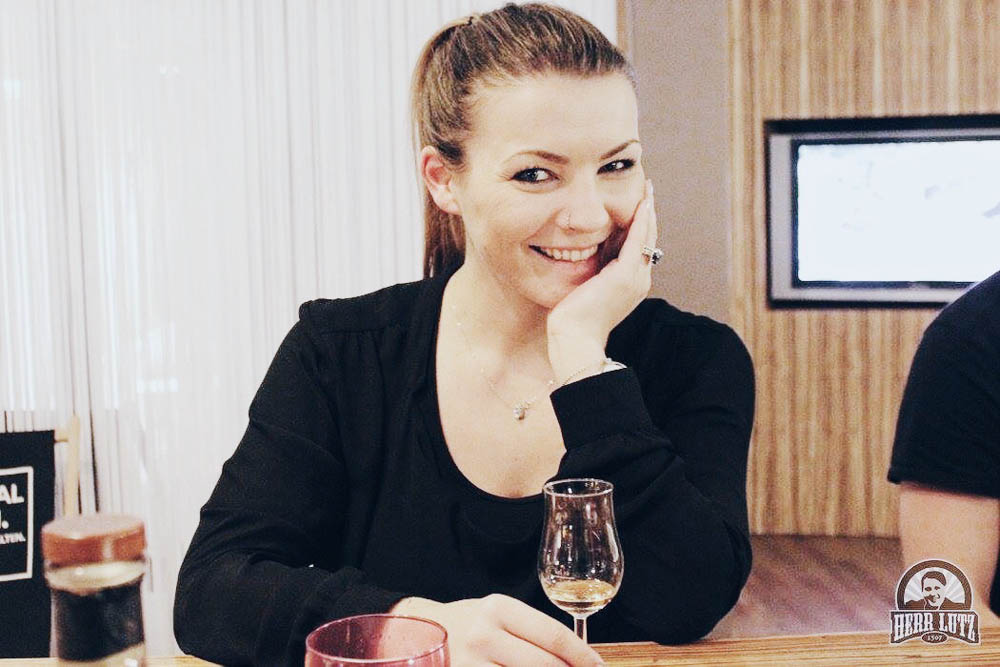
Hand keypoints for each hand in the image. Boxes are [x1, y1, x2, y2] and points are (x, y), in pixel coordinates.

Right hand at [391, 594, 603, 665]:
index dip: (582, 656)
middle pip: (545, 665)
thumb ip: (533, 633)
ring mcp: (470, 663)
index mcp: (498, 608)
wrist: (415, 635)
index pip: (553, 636)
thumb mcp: (498, 616)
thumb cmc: (468, 627)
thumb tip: (580, 659)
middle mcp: (483, 634)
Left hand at [546, 179, 656, 381]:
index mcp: (630, 283)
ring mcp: (635, 278)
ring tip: (648, 189)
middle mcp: (639, 279)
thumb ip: (592, 272)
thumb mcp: (585, 289)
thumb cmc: (573, 320)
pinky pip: (638, 240)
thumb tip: (582, 253)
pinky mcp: (625, 275)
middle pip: (647, 238)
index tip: (639, 202)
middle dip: (648, 212)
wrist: (574, 340)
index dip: (640, 223)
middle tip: (648, 188)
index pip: (638, 246)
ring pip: (646, 236)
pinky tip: (643, 202)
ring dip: (648, 210)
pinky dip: (642, 220)